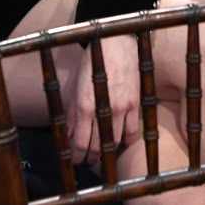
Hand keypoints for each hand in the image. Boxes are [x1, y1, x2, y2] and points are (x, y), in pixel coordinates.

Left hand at [67, 35, 140, 164]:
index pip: (80, 143)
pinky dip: (125, 141)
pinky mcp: (135, 104)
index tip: (75, 161)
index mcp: (85, 105)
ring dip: (108, 153)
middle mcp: (104, 110)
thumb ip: (73, 112)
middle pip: (98, 147)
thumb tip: (69, 135)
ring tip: (103, 155)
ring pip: (115, 142)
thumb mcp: (77, 85)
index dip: (77, 157)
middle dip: (91, 158)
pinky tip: (120, 143)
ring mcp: (122, 108)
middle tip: (88, 162)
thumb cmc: (93, 61)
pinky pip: (132, 132)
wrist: (116, 42)